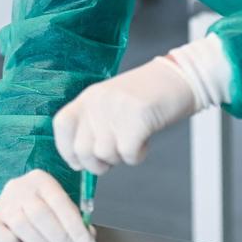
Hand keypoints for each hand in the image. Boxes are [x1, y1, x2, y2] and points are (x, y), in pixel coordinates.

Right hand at [0, 169, 95, 241]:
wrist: (11, 203)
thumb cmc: (41, 206)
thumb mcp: (58, 207)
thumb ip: (73, 220)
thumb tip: (87, 239)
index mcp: (40, 179)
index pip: (60, 202)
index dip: (76, 227)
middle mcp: (19, 188)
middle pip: (41, 215)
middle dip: (62, 241)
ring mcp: (2, 205)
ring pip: (25, 229)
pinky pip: (7, 241)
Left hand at [52, 57, 196, 174]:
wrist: (180, 77)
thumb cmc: (148, 97)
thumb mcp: (112, 104)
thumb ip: (94, 125)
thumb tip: (81, 161)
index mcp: (88, 97)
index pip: (61, 125)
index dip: (67, 151)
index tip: (80, 162)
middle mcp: (98, 101)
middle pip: (82, 149)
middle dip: (98, 164)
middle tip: (116, 156)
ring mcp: (116, 107)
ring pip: (105, 154)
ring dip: (121, 158)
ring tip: (134, 142)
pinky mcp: (137, 116)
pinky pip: (127, 153)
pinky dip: (137, 156)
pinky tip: (145, 143)